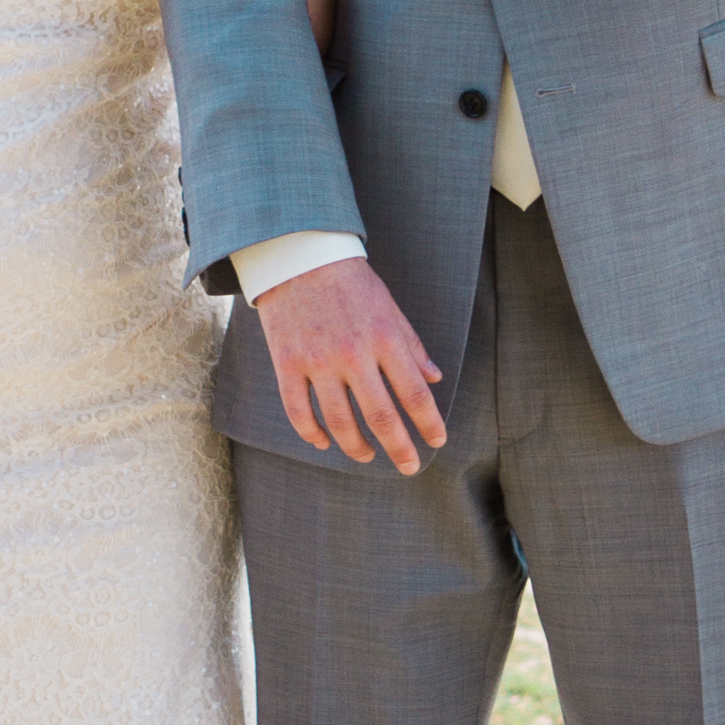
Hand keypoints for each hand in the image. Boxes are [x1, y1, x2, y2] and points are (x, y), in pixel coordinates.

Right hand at [249, 258, 445, 473]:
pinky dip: (313, 434)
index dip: (429, 423)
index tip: (437, 441)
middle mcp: (353, 353)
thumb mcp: (389, 308)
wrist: (299, 257)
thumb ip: (412, 345)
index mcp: (384, 338)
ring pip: (339, 422)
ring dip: (357, 447)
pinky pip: (299, 412)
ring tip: (368, 455)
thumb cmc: (352, 283)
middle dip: (399, 448)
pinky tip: (325, 442)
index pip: (414, 393)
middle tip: (410, 467)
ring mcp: (317, 361)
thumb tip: (434, 378)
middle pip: (380, 416)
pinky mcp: (287, 364)